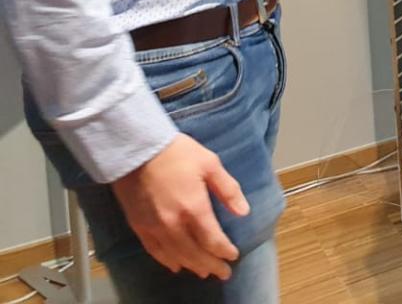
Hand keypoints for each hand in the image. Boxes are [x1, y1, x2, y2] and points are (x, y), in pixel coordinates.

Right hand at [112, 133, 247, 278]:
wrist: (137, 149)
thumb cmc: (176, 152)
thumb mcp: (211, 164)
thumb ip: (228, 190)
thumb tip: (243, 211)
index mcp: (194, 208)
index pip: (212, 240)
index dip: (224, 251)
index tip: (233, 256)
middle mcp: (173, 224)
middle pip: (195, 253)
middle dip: (211, 265)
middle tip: (223, 274)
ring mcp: (154, 227)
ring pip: (175, 256)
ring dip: (192, 266)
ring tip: (204, 272)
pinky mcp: (139, 225)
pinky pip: (154, 250)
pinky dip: (167, 261)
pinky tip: (175, 265)